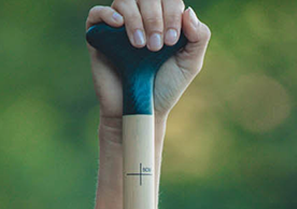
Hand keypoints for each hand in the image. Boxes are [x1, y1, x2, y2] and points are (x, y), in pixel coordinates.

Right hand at [86, 3, 210, 123]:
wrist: (142, 110)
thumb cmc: (165, 88)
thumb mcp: (189, 64)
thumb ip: (199, 37)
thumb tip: (188, 11)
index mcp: (163, 17)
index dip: (170, 12)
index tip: (171, 41)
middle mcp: (140, 16)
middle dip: (154, 18)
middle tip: (156, 47)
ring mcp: (118, 25)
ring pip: (124, 1)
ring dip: (135, 20)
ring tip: (141, 47)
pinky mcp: (99, 36)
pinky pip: (97, 12)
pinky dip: (108, 14)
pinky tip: (119, 25)